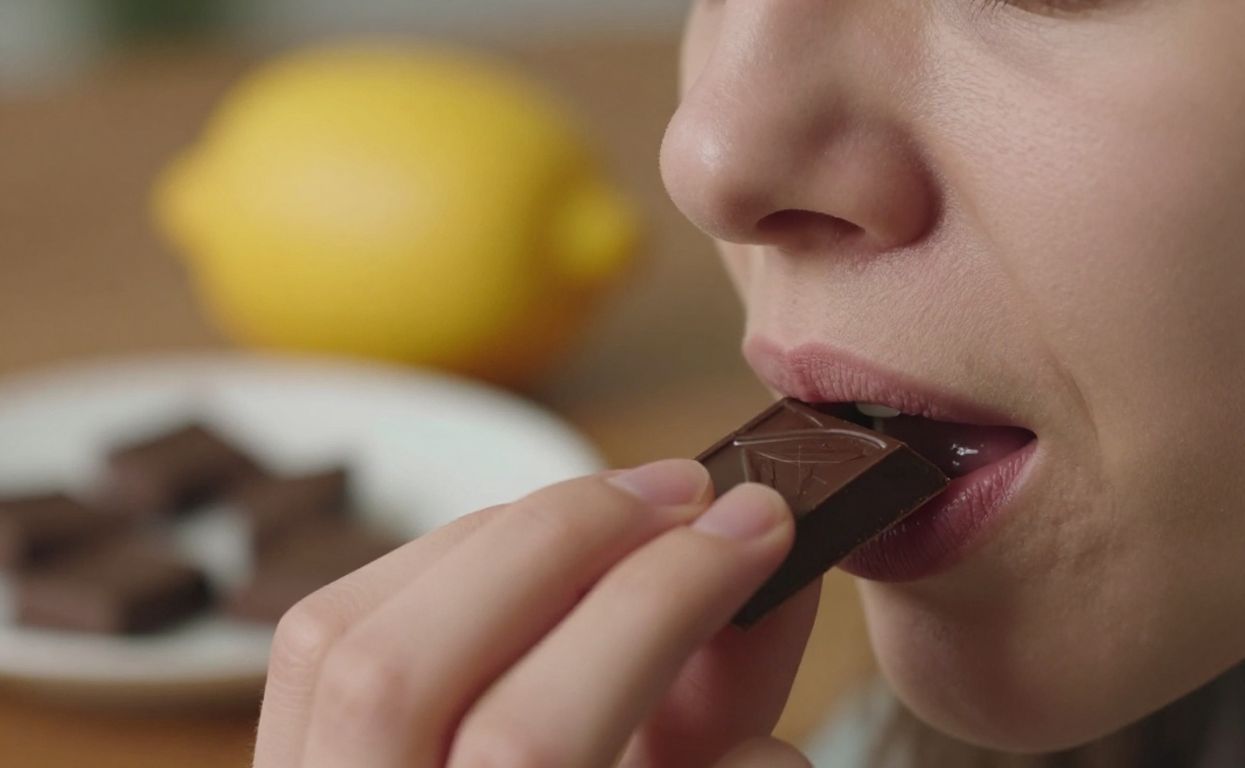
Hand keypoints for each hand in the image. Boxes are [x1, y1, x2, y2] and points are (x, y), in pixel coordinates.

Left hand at [252, 459, 820, 767]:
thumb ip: (724, 721)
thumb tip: (771, 581)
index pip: (528, 741)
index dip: (656, 605)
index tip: (753, 531)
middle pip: (406, 670)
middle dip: (566, 542)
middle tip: (688, 496)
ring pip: (345, 638)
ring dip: (499, 536)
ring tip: (619, 508)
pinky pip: (324, 633)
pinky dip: (437, 562)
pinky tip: (533, 549)